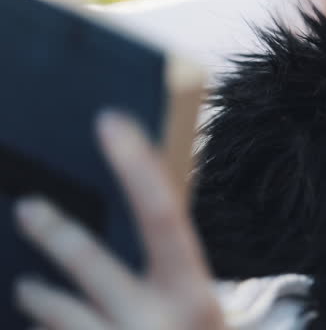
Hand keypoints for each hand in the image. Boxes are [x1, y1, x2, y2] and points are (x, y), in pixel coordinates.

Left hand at [13, 111, 226, 329]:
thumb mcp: (192, 301)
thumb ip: (163, 267)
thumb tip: (105, 228)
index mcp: (191, 290)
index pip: (164, 214)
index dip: (136, 166)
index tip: (110, 120)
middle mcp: (159, 321)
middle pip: (93, 264)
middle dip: (57, 232)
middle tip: (28, 206)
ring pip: (63, 313)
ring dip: (40, 297)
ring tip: (27, 289)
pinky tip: (49, 327)